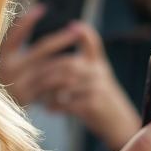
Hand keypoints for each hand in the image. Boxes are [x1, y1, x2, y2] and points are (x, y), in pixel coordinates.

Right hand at [0, 5, 70, 104]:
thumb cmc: (7, 86)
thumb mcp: (9, 67)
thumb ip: (20, 52)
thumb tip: (35, 22)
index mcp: (2, 58)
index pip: (15, 35)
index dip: (28, 21)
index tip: (44, 9)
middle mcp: (9, 69)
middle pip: (42, 49)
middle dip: (61, 39)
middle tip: (77, 31)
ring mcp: (18, 83)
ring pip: (50, 68)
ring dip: (67, 61)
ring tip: (81, 57)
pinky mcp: (28, 98)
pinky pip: (51, 86)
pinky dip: (63, 80)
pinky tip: (74, 76)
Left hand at [27, 24, 140, 149]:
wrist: (118, 123)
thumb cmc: (99, 98)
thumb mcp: (95, 75)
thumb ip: (84, 57)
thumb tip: (68, 32)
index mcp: (98, 64)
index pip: (92, 43)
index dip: (84, 33)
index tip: (71, 26)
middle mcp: (99, 72)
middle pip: (68, 65)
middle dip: (47, 73)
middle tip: (33, 82)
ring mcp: (98, 88)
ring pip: (66, 84)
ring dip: (49, 92)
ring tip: (38, 97)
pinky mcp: (94, 104)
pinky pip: (69, 103)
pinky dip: (56, 106)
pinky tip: (49, 109)